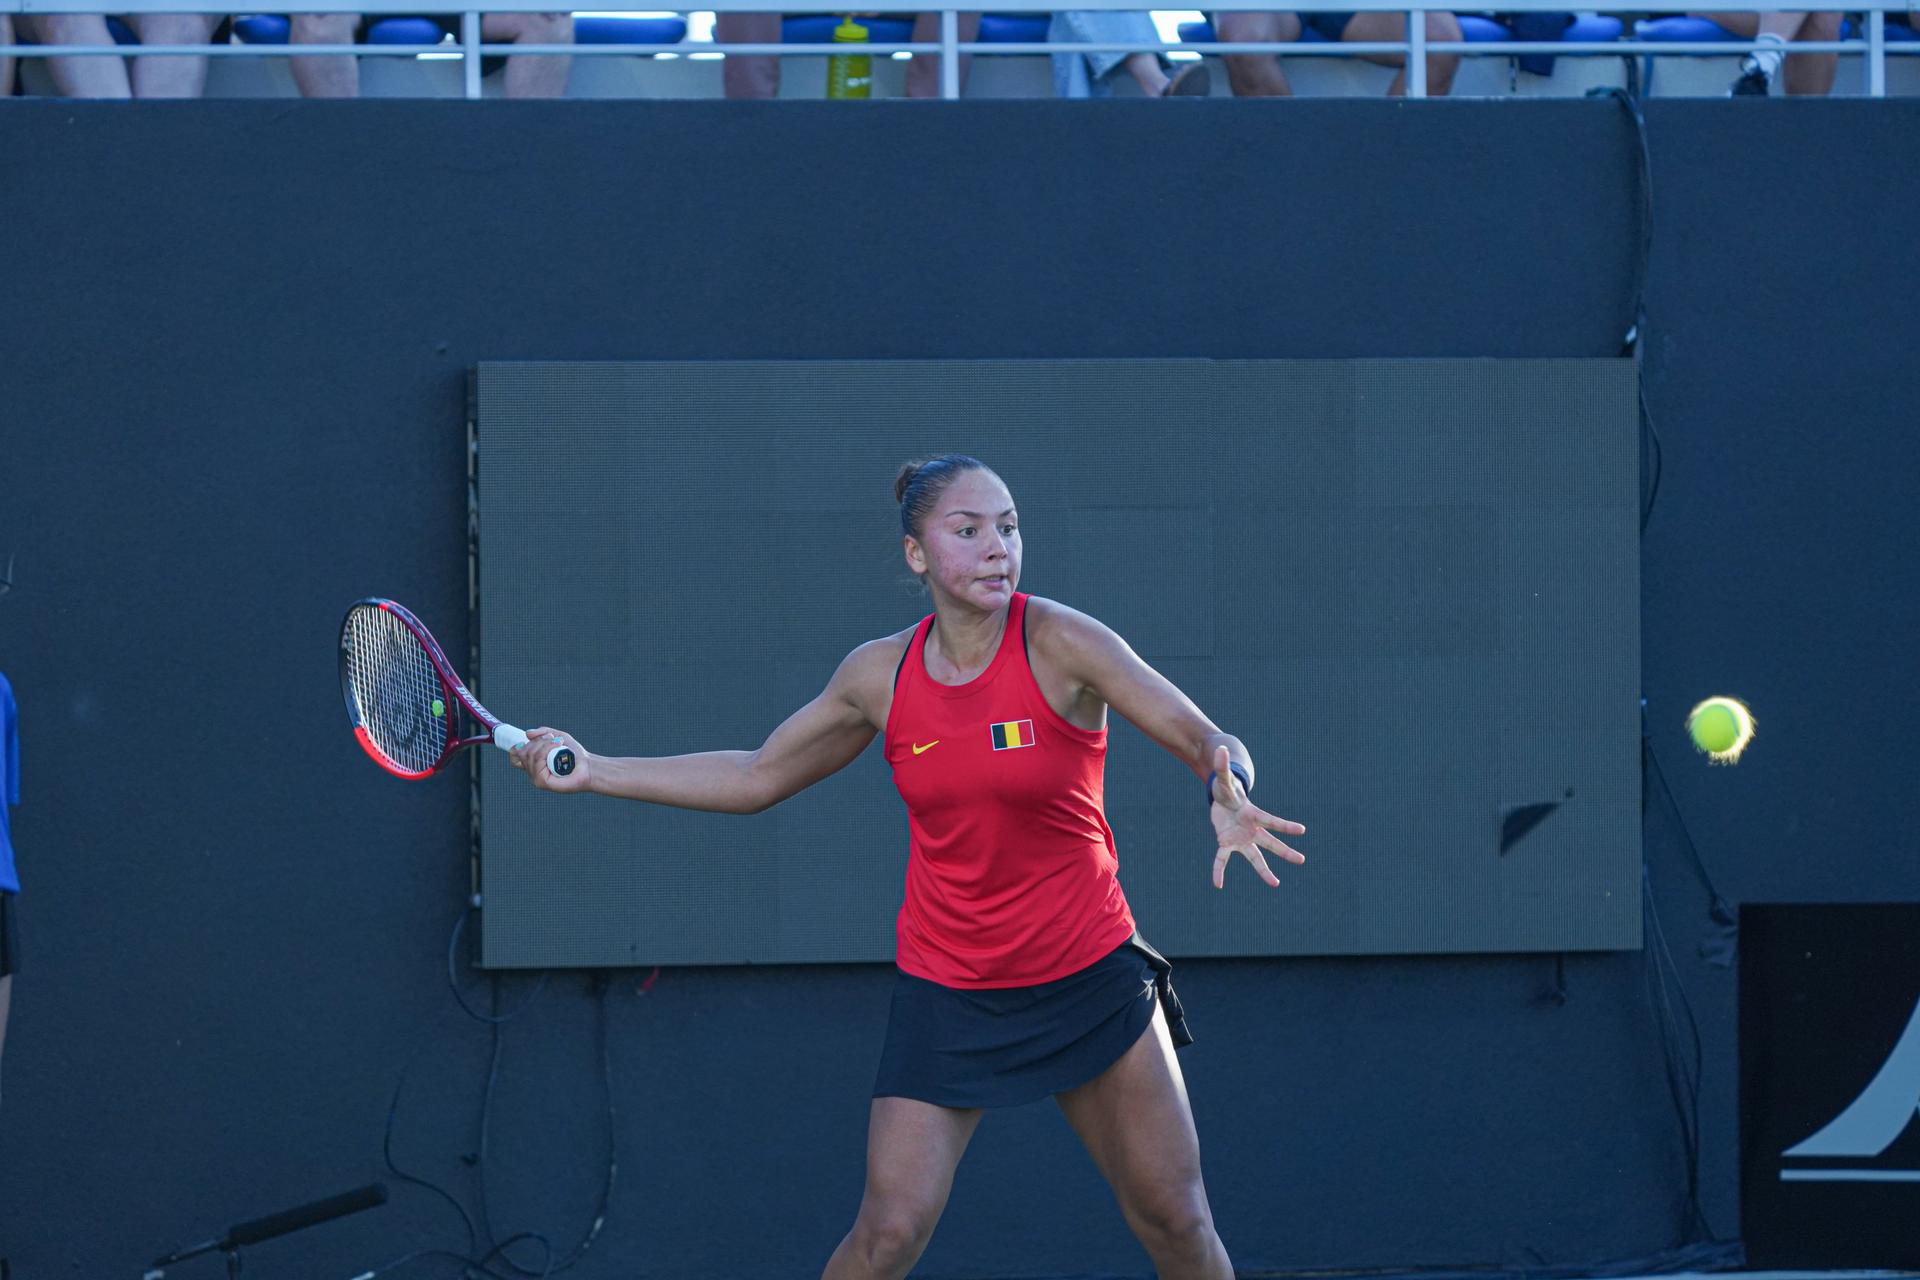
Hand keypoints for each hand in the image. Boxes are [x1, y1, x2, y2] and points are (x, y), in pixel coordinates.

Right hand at [509, 726, 591, 793]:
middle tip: (554, 739)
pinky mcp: (543, 782)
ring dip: (545, 745)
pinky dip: (547, 751)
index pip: (514, 757)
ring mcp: (536, 778)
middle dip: (538, 741)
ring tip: (559, 743)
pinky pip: (537, 764)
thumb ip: (542, 732)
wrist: (588, 765)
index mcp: (534, 762)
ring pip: (530, 756)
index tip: (530, 740)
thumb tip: (527, 734)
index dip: (517, 747)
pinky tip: (558, 748)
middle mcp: (533, 772)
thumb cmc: (574, 753)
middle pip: (522, 753)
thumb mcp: (557, 736)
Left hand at [1207, 744, 1304, 888]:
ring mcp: (1242, 838)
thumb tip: (1220, 748)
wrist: (1223, 800)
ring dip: (1264, 871)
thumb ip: (1222, 765)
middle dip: (1285, 851)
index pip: (1271, 820)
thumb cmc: (1228, 788)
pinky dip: (1219, 870)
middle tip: (1301, 860)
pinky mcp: (1228, 843)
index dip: (1286, 825)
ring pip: (1255, 857)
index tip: (1302, 830)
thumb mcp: (1224, 778)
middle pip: (1270, 842)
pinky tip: (1218, 884)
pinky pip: (1223, 859)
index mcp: (1254, 814)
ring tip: (1275, 884)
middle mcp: (1252, 829)